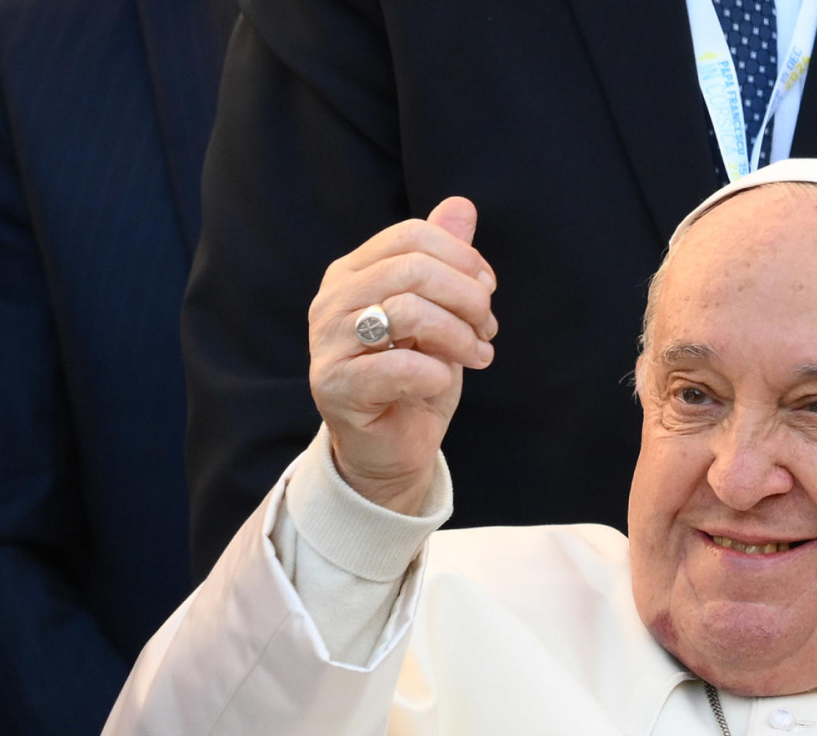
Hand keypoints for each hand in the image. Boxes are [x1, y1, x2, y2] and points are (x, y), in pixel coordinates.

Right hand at [308, 197, 497, 513]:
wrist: (390, 449)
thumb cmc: (413, 377)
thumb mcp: (439, 313)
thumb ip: (445, 260)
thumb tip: (462, 206)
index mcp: (352, 272)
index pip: (412, 236)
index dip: (461, 257)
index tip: (488, 289)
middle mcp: (332, 300)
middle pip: (413, 269)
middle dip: (466, 296)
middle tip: (488, 327)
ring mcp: (328, 343)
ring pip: (408, 310)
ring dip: (459, 335)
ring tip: (477, 355)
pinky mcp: (336, 387)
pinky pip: (400, 365)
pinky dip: (436, 373)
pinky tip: (443, 383)